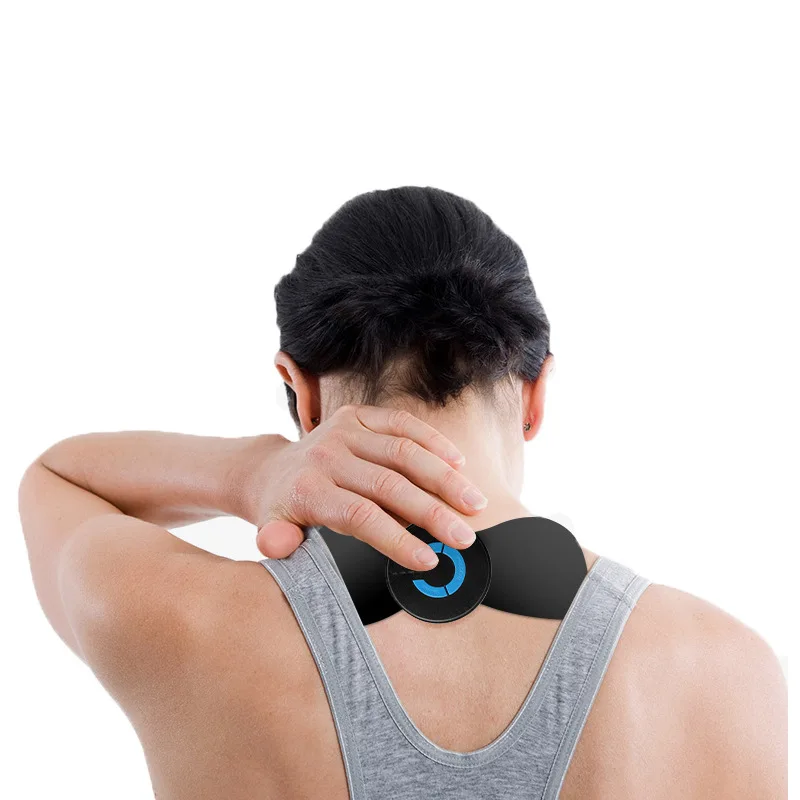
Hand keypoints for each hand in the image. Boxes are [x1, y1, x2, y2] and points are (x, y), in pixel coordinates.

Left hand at [253, 405, 486, 570]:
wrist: (274, 469)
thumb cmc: (285, 509)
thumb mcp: (270, 529)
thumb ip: (276, 540)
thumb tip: (278, 546)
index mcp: (307, 489)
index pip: (359, 516)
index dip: (396, 538)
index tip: (428, 561)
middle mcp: (327, 454)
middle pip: (388, 484)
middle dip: (432, 513)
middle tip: (464, 537)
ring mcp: (344, 430)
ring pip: (403, 452)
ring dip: (444, 478)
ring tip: (474, 503)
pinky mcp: (359, 415)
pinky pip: (403, 423)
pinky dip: (434, 442)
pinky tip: (459, 464)